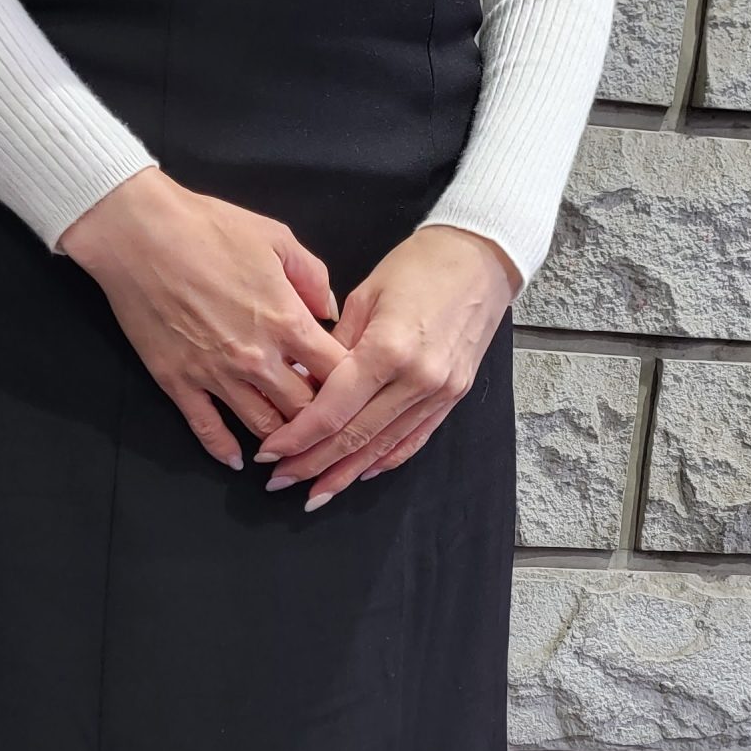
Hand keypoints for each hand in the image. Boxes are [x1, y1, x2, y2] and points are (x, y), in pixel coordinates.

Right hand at [59, 166, 349, 468]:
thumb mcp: (276, 237)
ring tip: (291, 446)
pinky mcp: (178, 382)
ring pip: (263, 427)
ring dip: (281, 441)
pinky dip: (224, 450)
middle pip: (305, 410)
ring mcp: (216, 374)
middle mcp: (256, 357)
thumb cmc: (207, 227)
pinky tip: (237, 460)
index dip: (351, 386)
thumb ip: (312, 276)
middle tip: (326, 423)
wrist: (137, 233)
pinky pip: (207, 428)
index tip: (352, 389)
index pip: (337, 374)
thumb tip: (330, 309)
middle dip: (320, 420)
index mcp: (287, 321)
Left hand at [251, 224, 516, 510]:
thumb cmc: (420, 266)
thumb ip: (334, 346)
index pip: (333, 409)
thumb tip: (303, 383)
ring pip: (384, 446)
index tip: (270, 452)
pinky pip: (414, 439)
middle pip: (355, 436)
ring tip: (316, 492)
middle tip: (281, 480)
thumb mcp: (365, 296)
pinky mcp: (453, 396)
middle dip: (313, 464)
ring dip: (346, 472)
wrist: (480, 258)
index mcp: (388, 349)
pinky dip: (386, 459)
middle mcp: (417, 378)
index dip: (298, 437)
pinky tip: (361, 472)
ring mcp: (439, 391)